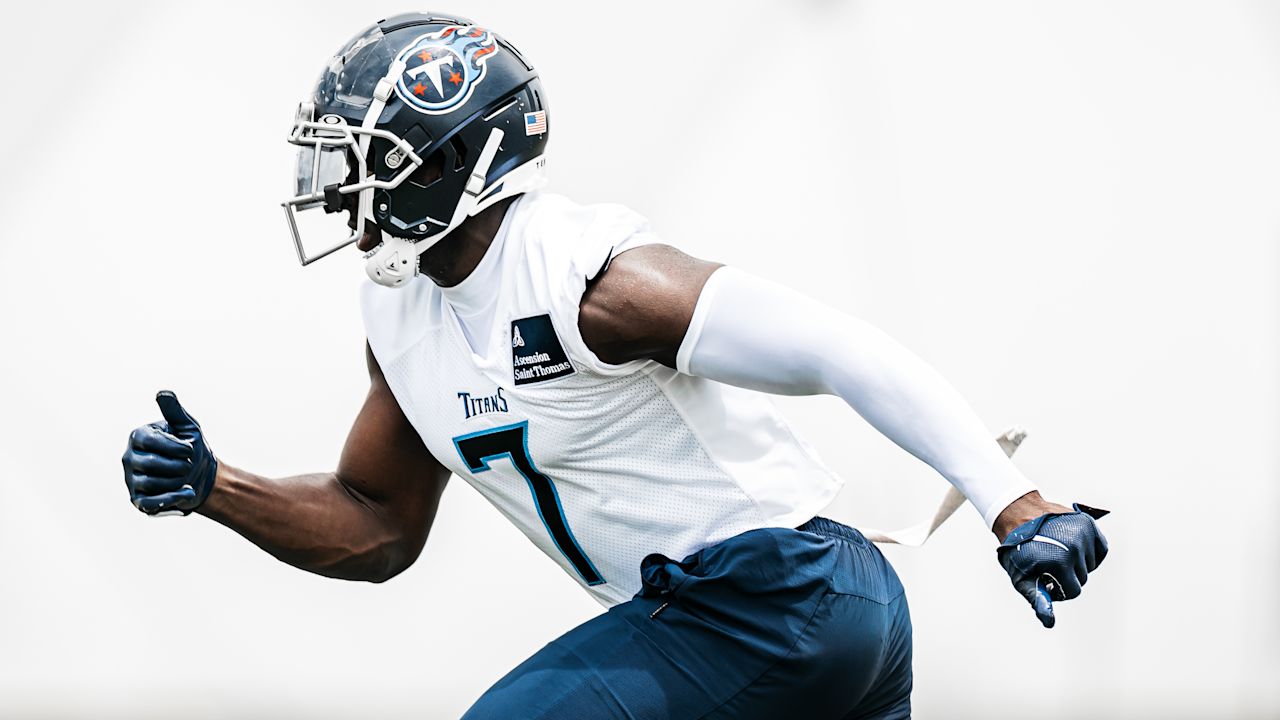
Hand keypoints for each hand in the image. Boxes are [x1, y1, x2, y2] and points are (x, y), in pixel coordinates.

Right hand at [121, 391, 217, 514]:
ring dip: (177, 481)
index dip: (174, 447)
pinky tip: (188, 492)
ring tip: (185, 477)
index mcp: (138, 436)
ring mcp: (131, 480)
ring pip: (151, 483)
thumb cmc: (191, 448)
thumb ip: (175, 412)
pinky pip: (150, 503)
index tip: (190, 449)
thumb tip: (163, 393)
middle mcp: (129, 457)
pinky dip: (172, 499)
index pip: (149, 441)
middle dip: (177, 465)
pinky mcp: (139, 500)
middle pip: (150, 464)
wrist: (202, 476)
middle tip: (188, 465)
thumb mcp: (188, 428)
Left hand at [996, 502, 1108, 627]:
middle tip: (1049, 562)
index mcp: (1059, 562)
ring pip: (1091, 564)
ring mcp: (1083, 533)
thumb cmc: (1017, 549)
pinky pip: (1100, 549)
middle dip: (1068, 574)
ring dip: (1078, 562)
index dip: (1059, 589)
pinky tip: (1073, 546)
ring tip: (1057, 550)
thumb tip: (1049, 622)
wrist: (1017, 514)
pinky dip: (1090, 551)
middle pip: (1083, 577)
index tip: (1047, 579)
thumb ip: (1037, 599)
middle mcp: (1075, 546)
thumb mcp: (1021, 576)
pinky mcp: (1088, 524)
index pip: (1074, 591)